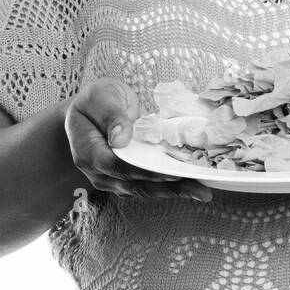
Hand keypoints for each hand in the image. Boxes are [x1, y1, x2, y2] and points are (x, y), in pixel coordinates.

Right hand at [65, 78, 212, 201]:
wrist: (90, 112)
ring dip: (174, 192)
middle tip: (200, 191)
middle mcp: (98, 172)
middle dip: (168, 189)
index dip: (143, 171)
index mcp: (86, 151)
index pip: (115, 167)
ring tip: (202, 192)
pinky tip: (193, 183)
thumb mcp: (99, 97)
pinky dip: (171, 185)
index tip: (170, 171)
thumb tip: (120, 138)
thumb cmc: (94, 102)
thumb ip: (110, 115)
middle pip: (134, 185)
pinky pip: (150, 184)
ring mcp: (113, 179)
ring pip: (144, 190)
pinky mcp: (128, 178)